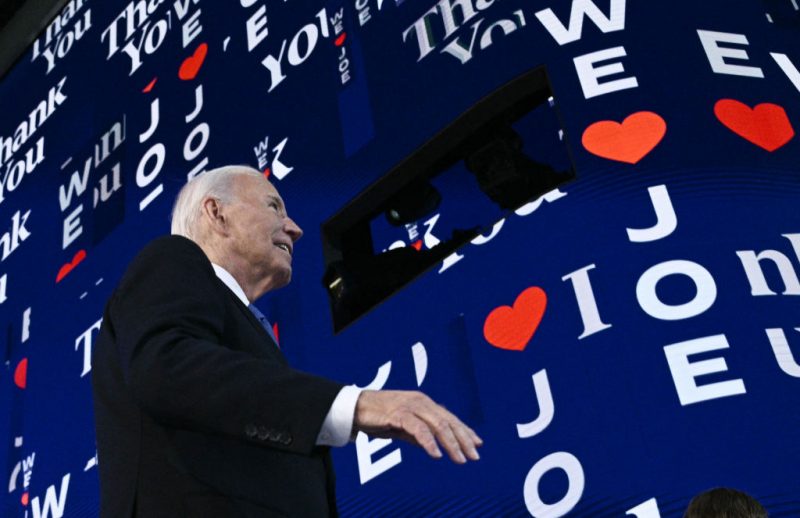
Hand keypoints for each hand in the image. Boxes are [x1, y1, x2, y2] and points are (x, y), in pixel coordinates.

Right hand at [353, 390, 482, 463]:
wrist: (354, 407)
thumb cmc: (378, 416)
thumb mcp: (403, 427)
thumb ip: (419, 435)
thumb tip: (436, 447)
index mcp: (424, 403)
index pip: (449, 418)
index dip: (465, 431)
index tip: (477, 444)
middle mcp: (421, 402)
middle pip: (448, 421)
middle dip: (463, 440)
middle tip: (474, 456)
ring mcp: (410, 406)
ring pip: (438, 425)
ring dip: (451, 443)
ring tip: (460, 459)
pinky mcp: (399, 414)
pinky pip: (418, 429)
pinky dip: (429, 442)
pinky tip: (436, 454)